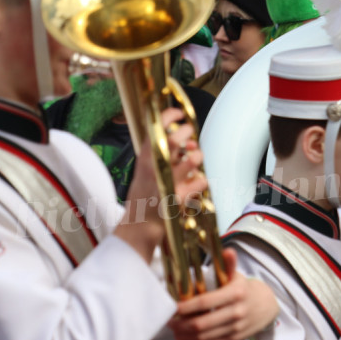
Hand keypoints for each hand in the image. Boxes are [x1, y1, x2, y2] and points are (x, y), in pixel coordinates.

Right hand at [116, 108, 208, 260]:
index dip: (169, 115)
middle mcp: (154, 168)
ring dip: (198, 158)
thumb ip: (166, 155)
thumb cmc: (145, 197)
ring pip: (194, 159)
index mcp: (144, 159)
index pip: (155, 128)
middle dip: (188, 135)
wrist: (139, 226)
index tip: (178, 113)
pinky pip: (201, 182)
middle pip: (177, 140)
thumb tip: (190, 141)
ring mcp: (166, 183)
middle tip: (190, 139)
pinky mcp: (178, 198)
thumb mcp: (146, 170)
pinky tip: (194, 187)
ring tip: (193, 164)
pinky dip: (201, 182)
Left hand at [169, 248, 278, 339]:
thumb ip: (228, 265)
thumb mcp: (237, 276)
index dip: (187, 307)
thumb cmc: (245, 289)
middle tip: (169, 321)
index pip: (205, 302)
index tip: (173, 308)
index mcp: (235, 294)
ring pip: (203, 338)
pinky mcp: (233, 339)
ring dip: (184, 337)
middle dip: (181, 325)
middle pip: (202, 324)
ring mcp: (235, 328)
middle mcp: (236, 312)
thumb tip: (228, 250)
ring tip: (174, 331)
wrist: (267, 306)